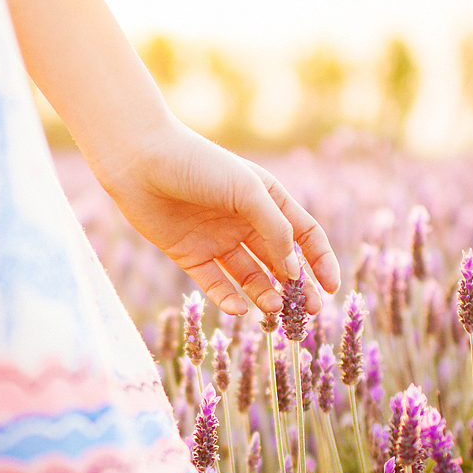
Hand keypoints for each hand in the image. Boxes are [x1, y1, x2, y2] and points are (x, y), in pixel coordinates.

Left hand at [98, 117, 340, 315]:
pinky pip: (216, 284)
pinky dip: (229, 299)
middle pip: (280, 261)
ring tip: (274, 309)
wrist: (140, 161)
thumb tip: (295, 272)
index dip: (321, 261)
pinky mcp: (190, 255)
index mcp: (266, 199)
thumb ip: (276, 231)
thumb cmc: (198, 165)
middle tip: (307, 312)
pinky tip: (240, 309)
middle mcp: (245, 221)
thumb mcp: (247, 192)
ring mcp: (218, 240)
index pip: (304, 235)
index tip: (332, 288)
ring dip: (265, 294)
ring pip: (251, 277)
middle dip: (297, 287)